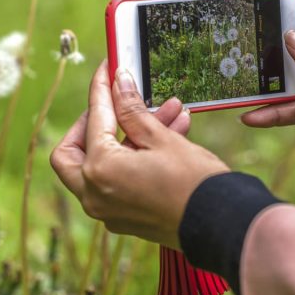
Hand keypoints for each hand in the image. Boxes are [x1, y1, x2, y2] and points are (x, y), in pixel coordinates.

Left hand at [50, 62, 229, 248]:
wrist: (222, 225)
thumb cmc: (194, 183)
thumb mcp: (161, 138)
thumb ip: (132, 110)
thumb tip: (118, 83)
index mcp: (99, 171)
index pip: (93, 118)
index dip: (101, 89)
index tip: (109, 69)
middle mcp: (94, 195)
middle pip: (72, 152)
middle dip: (91, 124)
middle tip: (113, 104)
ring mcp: (108, 211)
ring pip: (102, 165)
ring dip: (130, 137)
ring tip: (168, 111)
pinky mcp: (125, 217)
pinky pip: (119, 181)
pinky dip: (135, 158)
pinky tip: (170, 133)